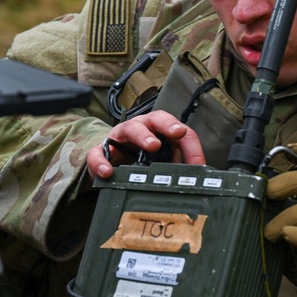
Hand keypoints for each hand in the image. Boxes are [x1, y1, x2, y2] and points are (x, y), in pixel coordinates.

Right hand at [86, 110, 204, 177]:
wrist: (108, 164)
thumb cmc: (137, 159)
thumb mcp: (159, 162)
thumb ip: (176, 166)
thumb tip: (196, 178)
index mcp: (158, 130)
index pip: (178, 130)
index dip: (190, 146)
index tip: (198, 164)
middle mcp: (140, 127)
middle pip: (156, 118)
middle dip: (168, 124)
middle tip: (178, 132)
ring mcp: (119, 136)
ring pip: (130, 127)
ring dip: (143, 135)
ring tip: (152, 146)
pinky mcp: (100, 151)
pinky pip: (98, 153)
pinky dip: (102, 162)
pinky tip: (108, 172)